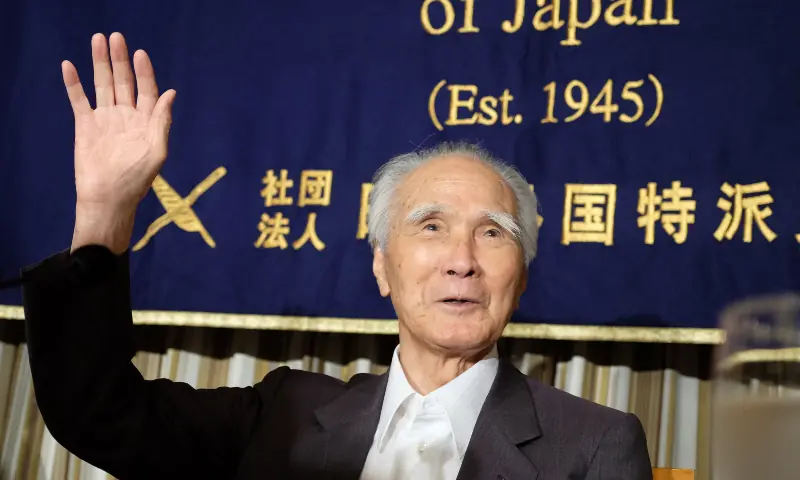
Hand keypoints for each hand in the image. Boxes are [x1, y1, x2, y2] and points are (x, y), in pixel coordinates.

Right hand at [65, 32, 175, 252]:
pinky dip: (74, 84)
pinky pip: (79, 100)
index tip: (140, 54)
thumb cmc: (137, 180)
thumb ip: (162, 121)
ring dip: (100, 63)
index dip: (144, 72)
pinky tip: (69, 66)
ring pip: (103, 85)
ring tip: (98, 40)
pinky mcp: (86, 126)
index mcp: (147, 122)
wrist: (108, 198)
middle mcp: (127, 116)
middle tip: (117, 37)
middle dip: (121, 59)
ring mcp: (106, 120)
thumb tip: (171, 92)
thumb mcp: (157, 151)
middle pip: (124, 81)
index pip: (147, 90)